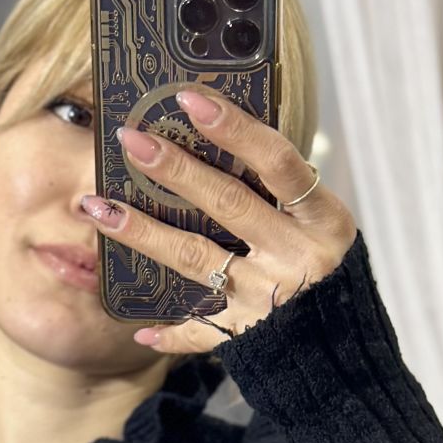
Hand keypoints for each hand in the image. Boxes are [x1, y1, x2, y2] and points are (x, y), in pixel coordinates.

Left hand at [78, 86, 356, 349]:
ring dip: (144, 233)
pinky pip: (202, 332)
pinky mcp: (248, 335)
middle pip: (227, 204)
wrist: (342, 344)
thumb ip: (278, 190)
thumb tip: (215, 138)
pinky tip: (139, 329)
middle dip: (175, 169)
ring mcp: (270, 297)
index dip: (235, 128)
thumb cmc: (322, 265)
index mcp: (322, 220)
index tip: (189, 99)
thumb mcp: (317, 221)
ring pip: (197, 258)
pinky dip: (171, 333)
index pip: (277, 162)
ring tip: (100, 210)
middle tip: (131, 141)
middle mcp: (297, 256)